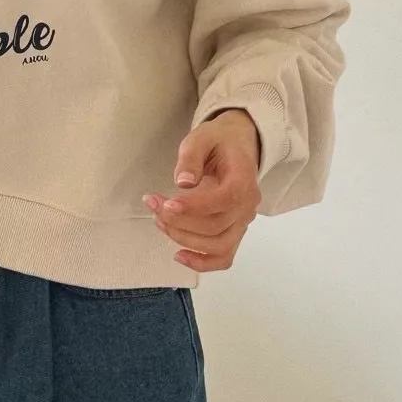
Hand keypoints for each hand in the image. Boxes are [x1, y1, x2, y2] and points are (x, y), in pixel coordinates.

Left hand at [142, 109, 261, 272]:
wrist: (236, 147)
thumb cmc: (218, 142)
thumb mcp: (201, 138)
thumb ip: (191, 157)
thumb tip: (183, 183)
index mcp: (244, 179)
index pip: (224, 200)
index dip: (194, 207)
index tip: (167, 204)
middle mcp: (248, 206)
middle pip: (216, 226)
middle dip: (178, 221)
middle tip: (154, 204)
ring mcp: (242, 222)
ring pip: (218, 245)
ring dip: (184, 238)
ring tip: (159, 220)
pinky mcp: (233, 233)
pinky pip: (224, 257)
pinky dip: (202, 263)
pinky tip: (178, 255)